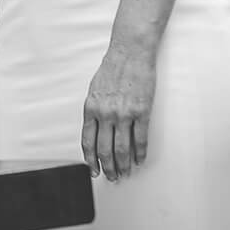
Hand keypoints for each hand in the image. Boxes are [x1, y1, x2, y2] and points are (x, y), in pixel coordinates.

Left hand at [80, 44, 155, 181]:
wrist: (130, 52)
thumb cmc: (112, 69)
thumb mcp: (94, 90)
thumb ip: (94, 111)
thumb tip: (94, 130)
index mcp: (91, 108)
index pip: (88, 141)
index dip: (91, 159)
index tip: (93, 170)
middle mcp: (105, 114)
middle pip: (104, 149)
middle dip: (107, 167)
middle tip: (112, 177)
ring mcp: (124, 114)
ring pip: (122, 149)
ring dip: (123, 165)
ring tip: (125, 173)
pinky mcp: (141, 111)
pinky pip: (140, 139)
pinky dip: (140, 153)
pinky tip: (140, 160)